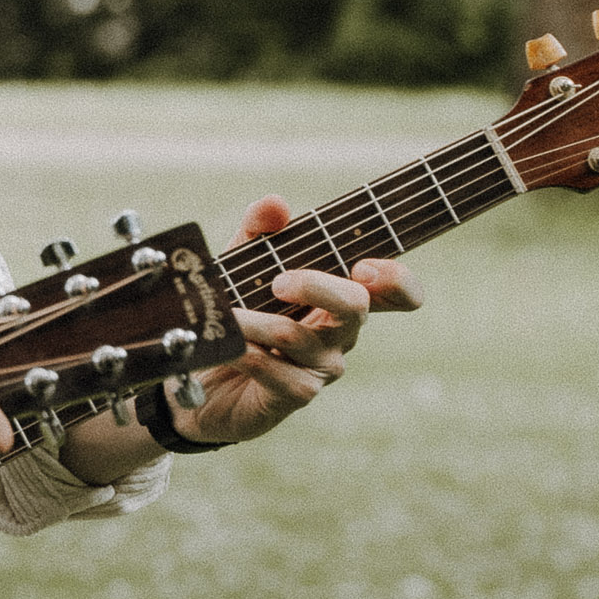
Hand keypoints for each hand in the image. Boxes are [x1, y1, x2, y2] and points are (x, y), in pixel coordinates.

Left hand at [170, 194, 420, 447]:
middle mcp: (341, 333)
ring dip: (252, 321)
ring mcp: (322, 366)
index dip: (395, 280)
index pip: (394, 291)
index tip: (364, 268)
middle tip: (277, 282)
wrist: (203, 373)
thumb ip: (257, 232)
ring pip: (296, 336)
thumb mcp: (242, 265)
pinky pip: (273, 369)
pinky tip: (224, 347)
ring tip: (223, 314)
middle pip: (356, 305)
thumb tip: (276, 204)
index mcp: (340, 299)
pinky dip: (244, 352)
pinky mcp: (295, 394)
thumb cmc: (237, 314)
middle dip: (316, 286)